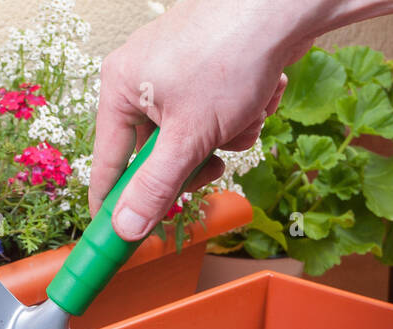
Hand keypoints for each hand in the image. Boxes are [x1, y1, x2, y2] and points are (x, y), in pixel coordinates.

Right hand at [90, 0, 310, 240]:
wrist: (284, 4)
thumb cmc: (230, 53)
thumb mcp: (188, 137)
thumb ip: (154, 187)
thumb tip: (125, 228)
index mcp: (120, 89)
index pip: (107, 163)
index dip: (114, 205)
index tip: (117, 241)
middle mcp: (142, 79)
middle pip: (157, 155)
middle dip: (194, 162)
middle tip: (213, 164)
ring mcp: (176, 73)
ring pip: (193, 139)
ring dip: (225, 140)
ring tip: (244, 117)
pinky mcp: (208, 69)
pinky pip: (215, 116)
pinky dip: (239, 117)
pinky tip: (257, 97)